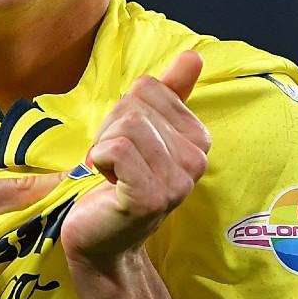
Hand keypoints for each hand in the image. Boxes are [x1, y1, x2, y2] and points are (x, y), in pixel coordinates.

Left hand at [60, 50, 210, 265]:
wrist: (102, 242)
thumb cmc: (118, 184)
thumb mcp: (144, 134)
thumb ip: (170, 95)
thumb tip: (194, 56)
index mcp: (198, 140)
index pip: (149, 88)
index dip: (123, 112)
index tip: (124, 147)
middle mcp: (197, 161)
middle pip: (136, 105)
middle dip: (110, 130)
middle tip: (114, 164)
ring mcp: (177, 181)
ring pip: (127, 126)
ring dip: (103, 148)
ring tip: (110, 175)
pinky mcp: (151, 197)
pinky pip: (116, 150)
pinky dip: (99, 161)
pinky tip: (106, 184)